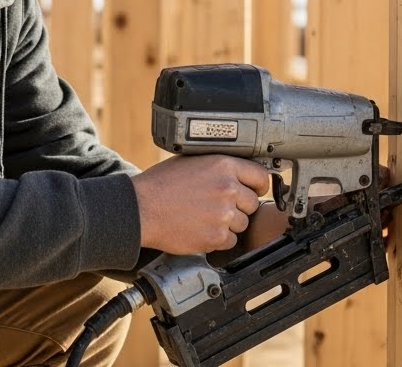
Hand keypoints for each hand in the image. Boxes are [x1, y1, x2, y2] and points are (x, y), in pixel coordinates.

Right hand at [131, 155, 270, 254]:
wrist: (141, 208)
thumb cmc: (160, 184)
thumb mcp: (191, 161)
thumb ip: (218, 166)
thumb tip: (236, 173)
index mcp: (223, 165)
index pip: (260, 176)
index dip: (259, 185)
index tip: (255, 190)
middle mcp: (227, 188)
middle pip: (253, 202)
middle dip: (240, 206)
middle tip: (219, 207)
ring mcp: (223, 214)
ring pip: (242, 223)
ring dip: (229, 223)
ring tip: (205, 218)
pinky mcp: (216, 236)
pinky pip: (230, 241)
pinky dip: (219, 239)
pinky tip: (201, 229)